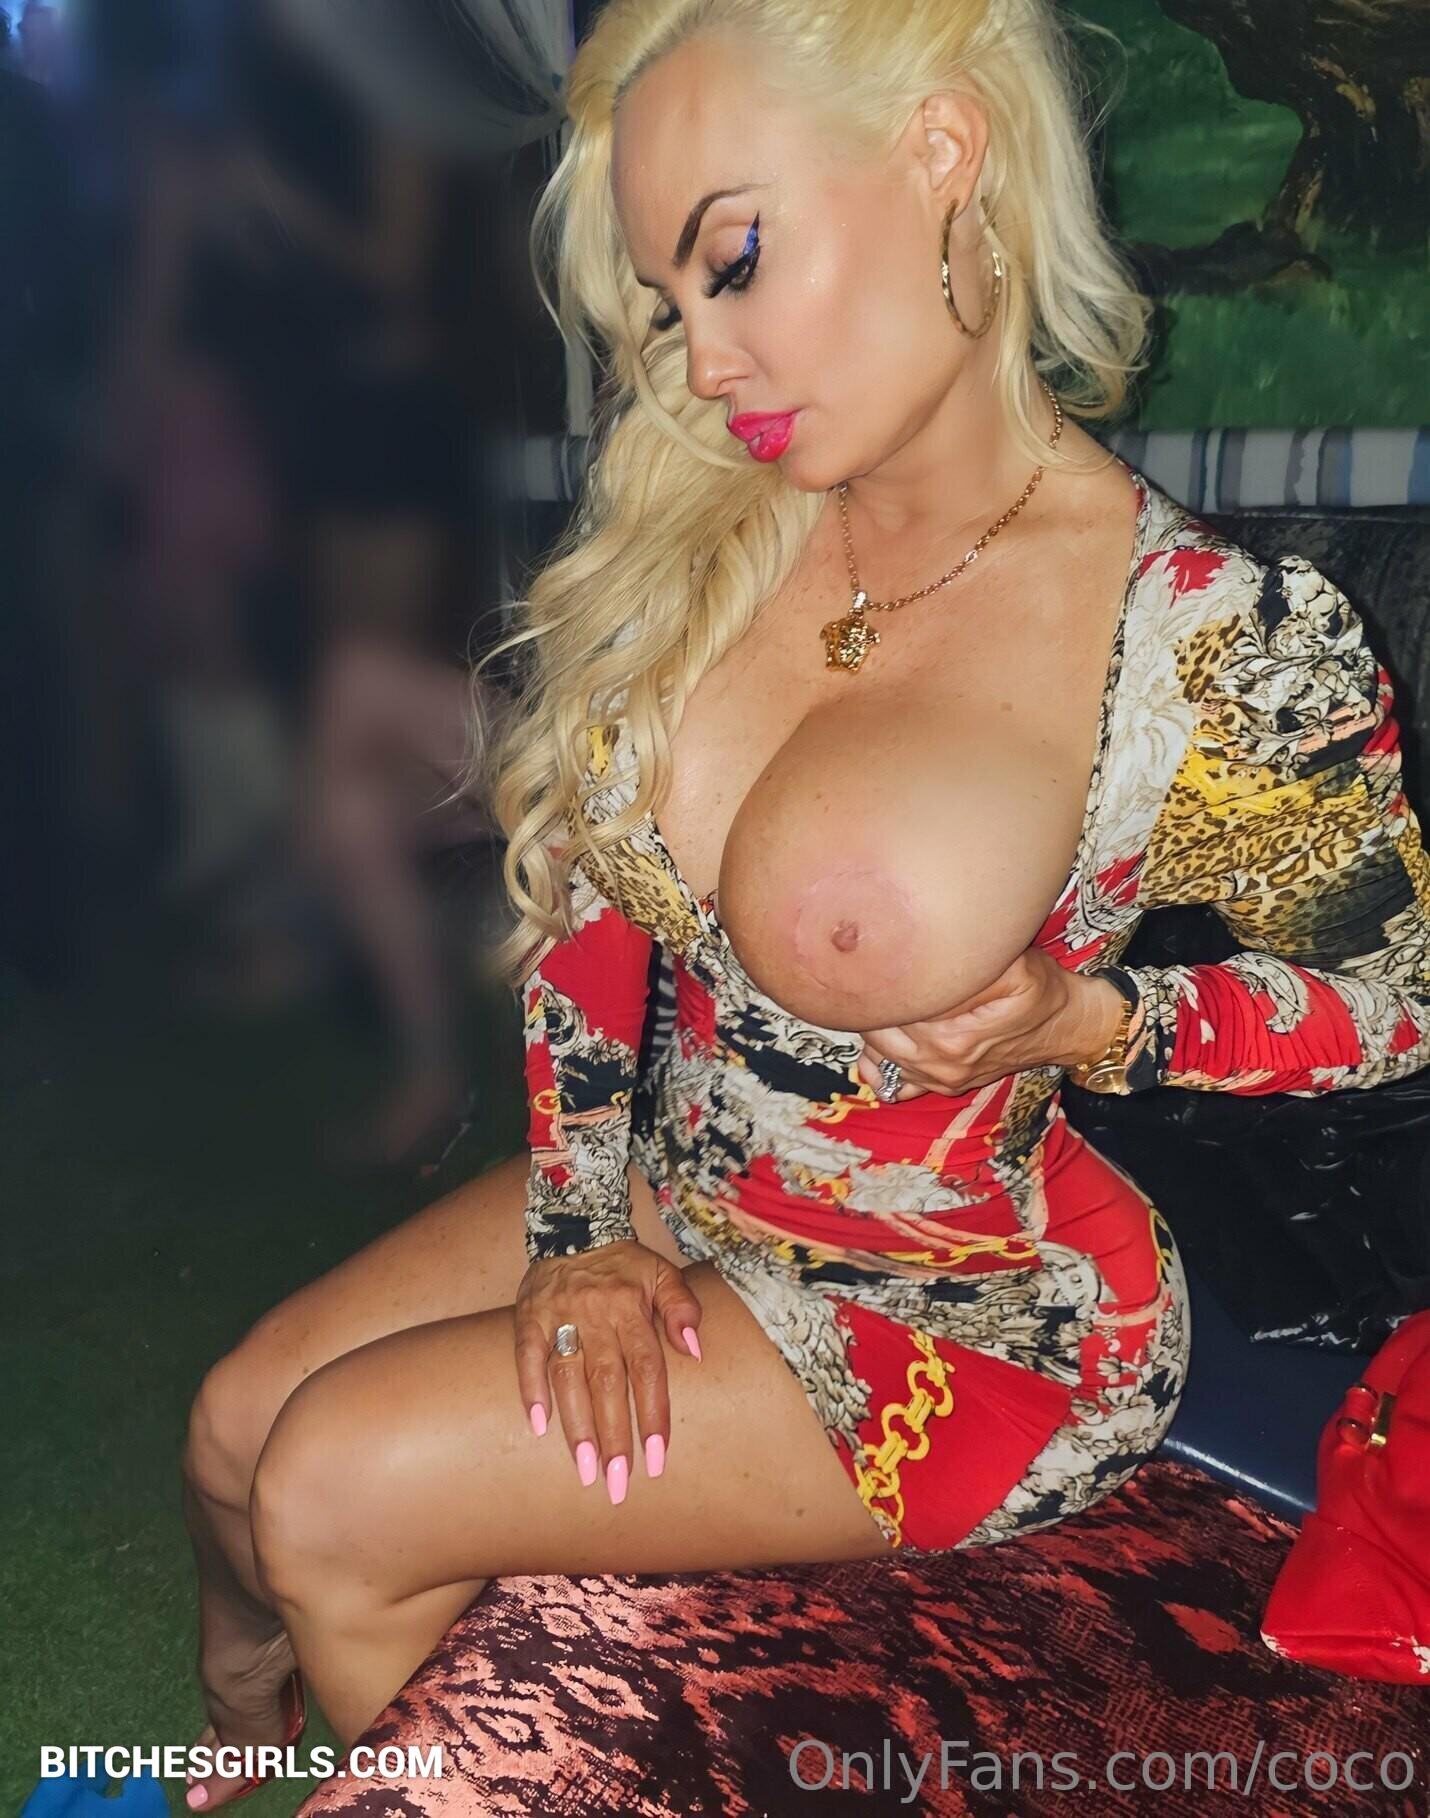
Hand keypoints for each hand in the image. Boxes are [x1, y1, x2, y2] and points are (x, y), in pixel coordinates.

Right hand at [513, 1240, 703, 1504]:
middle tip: (618, 1484)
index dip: (651, 1415)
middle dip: (614, 1437)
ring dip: (576, 1427)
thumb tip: (695, 1350)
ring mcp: (559, 1316)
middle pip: (607, 1383)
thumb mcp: (663, 1273)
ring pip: (568, 1377)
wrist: (573, 1225)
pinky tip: (537, 1427)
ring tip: (585, 1471)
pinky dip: (531, 1390)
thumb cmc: (625, 1264)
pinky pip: (527, 1356)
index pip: (647, 1370)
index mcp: (632, 1308)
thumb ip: (683, 1308)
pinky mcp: (528, 1317)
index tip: (656, 1460)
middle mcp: (596, 1315)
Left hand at [856, 948, 1123, 1098]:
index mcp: (949, 1039)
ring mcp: (938, 1081)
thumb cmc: (1038, 992)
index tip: (885, 961)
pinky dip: (880, 1063)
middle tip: (883, 974)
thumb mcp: (1014, 967)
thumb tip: (920, 970)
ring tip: (889, 998)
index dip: (883, 982)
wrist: (1063, 1027)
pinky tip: (889, 1038)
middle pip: (878, 1033)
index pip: (891, 1010)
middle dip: (876, 1004)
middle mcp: (939, 1067)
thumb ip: (965, 970)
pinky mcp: (940, 1085)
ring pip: (877, 1055)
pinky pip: (891, 1083)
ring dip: (877, 1027)